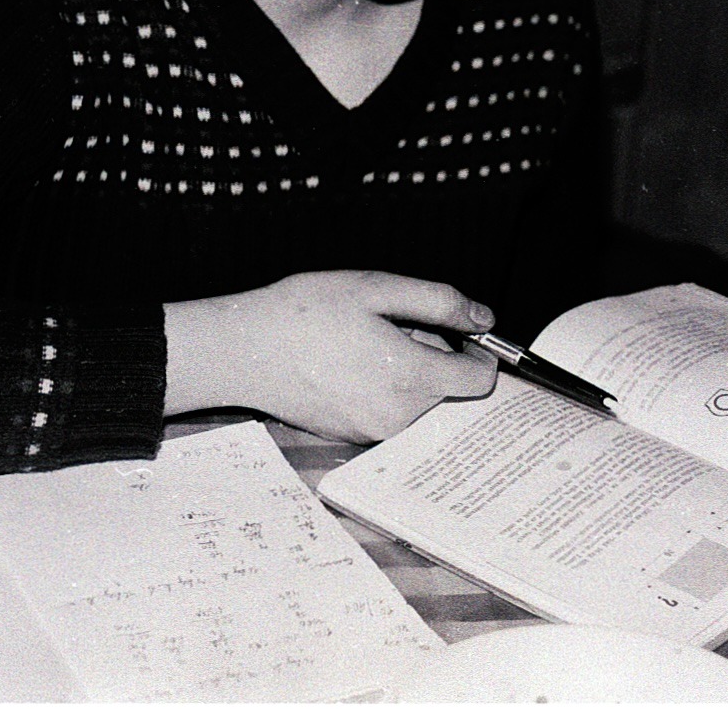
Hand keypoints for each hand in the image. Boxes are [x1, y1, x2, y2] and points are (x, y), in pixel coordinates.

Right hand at [163, 271, 498, 442]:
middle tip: (398, 328)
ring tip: (368, 345)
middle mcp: (398, 417)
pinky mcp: (352, 438)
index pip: (481, 382)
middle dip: (438, 359)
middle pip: (450, 392)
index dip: (479, 353)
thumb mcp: (378, 288)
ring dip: (411, 376)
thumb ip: (440, 301)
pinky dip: (385, 391)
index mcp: (411, 378)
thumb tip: (483, 318)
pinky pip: (390, 415)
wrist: (244, 350)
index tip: (461, 333)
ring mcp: (373, 432)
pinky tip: (351, 365)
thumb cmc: (305, 313)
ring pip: (419, 404)